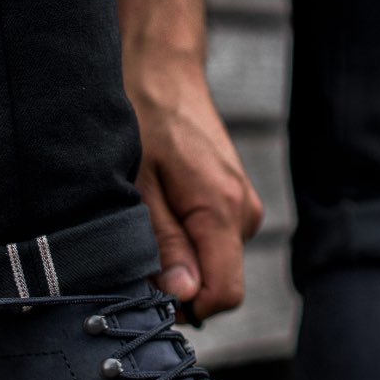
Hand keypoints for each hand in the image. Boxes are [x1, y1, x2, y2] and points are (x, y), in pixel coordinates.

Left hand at [124, 54, 262, 321]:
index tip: (145, 291)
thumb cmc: (142, 119)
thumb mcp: (137, 185)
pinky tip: (161, 210)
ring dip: (180, 261)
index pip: (225, 294)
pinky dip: (188, 243)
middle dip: (179, 285)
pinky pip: (215, 244)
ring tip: (145, 220)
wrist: (163, 72)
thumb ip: (163, 243)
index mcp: (222, 210)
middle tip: (134, 252)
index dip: (185, 307)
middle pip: (219, 283)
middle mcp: (245, 213)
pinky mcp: (236, 202)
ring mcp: (245, 207)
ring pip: (215, 265)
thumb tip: (183, 295)